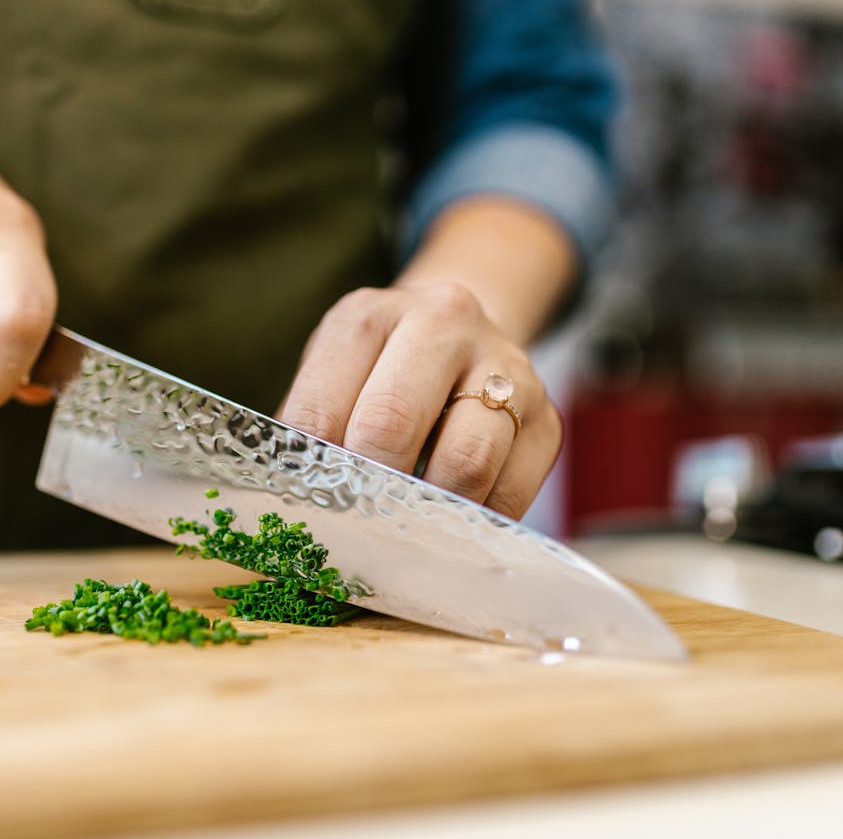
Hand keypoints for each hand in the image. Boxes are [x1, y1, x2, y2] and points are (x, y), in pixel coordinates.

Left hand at [278, 282, 561, 518]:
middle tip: (357, 524)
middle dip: (367, 489)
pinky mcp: (547, 419)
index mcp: (368, 317)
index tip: (311, 511)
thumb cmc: (379, 376)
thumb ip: (311, 434)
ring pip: (464, 463)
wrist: (464, 340)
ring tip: (406, 526)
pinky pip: (510, 493)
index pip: (320, 410)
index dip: (310, 473)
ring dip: (427, 512)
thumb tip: (295, 506)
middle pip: (390, 425)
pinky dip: (475, 522)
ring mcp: (505, 367)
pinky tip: (452, 519)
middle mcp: (442, 322)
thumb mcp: (334, 380)